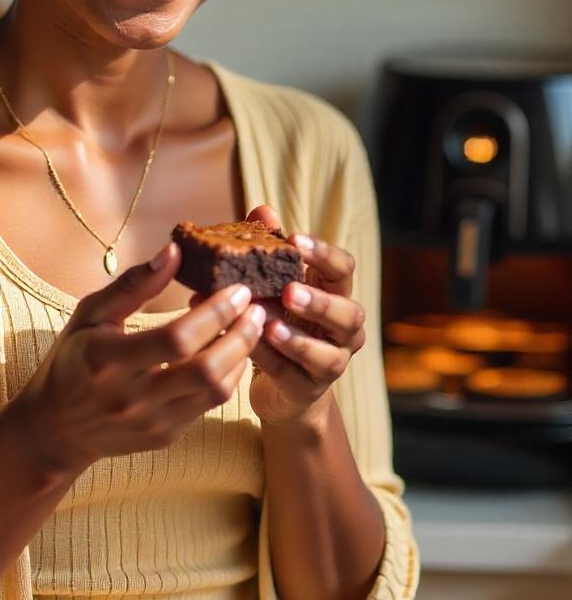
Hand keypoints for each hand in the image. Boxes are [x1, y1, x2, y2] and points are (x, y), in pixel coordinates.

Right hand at [15, 243, 265, 477]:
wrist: (55, 430)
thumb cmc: (73, 360)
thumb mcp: (90, 314)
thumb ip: (133, 285)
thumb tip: (174, 253)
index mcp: (108, 360)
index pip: (175, 339)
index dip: (214, 314)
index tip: (237, 290)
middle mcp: (131, 397)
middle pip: (205, 370)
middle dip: (240, 336)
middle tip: (256, 308)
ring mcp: (151, 422)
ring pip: (215, 392)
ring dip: (241, 356)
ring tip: (250, 327)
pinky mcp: (165, 436)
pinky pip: (209, 406)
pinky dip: (228, 376)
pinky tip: (231, 352)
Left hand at [245, 204, 365, 427]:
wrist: (282, 388)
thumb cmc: (280, 322)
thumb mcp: (275, 285)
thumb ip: (271, 251)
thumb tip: (263, 210)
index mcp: (336, 295)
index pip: (344, 268)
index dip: (323, 253)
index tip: (293, 239)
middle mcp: (344, 330)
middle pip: (348, 313)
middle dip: (319, 301)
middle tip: (288, 290)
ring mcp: (331, 362)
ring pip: (326, 353)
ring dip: (298, 338)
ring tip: (269, 324)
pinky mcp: (309, 390)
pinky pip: (292, 374)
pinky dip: (270, 358)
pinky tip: (250, 345)